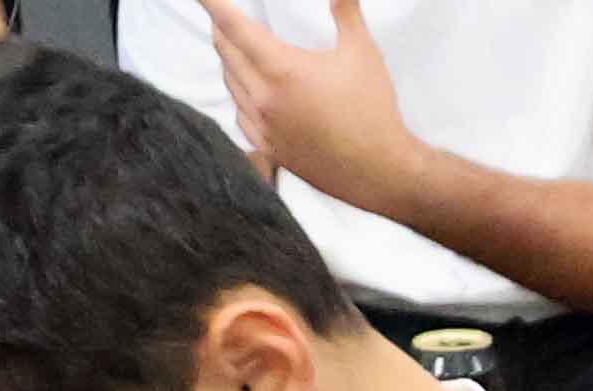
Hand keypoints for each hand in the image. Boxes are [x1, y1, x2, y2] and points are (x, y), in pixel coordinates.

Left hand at [208, 0, 424, 202]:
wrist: (380, 172)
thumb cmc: (374, 112)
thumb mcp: (363, 53)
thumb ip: (347, 12)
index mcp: (282, 69)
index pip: (233, 26)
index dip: (212, 3)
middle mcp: (264, 97)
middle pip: (225, 51)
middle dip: (221, 27)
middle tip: (225, 15)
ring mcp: (263, 125)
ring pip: (229, 82)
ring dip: (229, 59)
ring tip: (238, 48)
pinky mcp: (268, 147)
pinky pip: (239, 112)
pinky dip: (238, 93)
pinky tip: (249, 89)